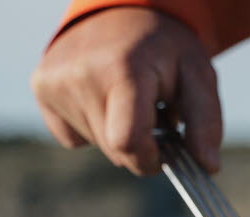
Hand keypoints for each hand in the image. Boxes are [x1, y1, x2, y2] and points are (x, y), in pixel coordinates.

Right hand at [30, 7, 221, 174]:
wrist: (121, 9)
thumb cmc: (165, 47)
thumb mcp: (198, 76)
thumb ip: (206, 122)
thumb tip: (207, 167)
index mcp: (123, 71)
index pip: (128, 143)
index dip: (151, 158)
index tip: (165, 151)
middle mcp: (82, 75)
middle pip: (115, 149)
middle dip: (141, 144)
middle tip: (153, 113)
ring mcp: (55, 81)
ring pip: (96, 144)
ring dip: (118, 133)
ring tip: (129, 99)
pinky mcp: (41, 86)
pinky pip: (72, 137)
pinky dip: (93, 127)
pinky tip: (104, 98)